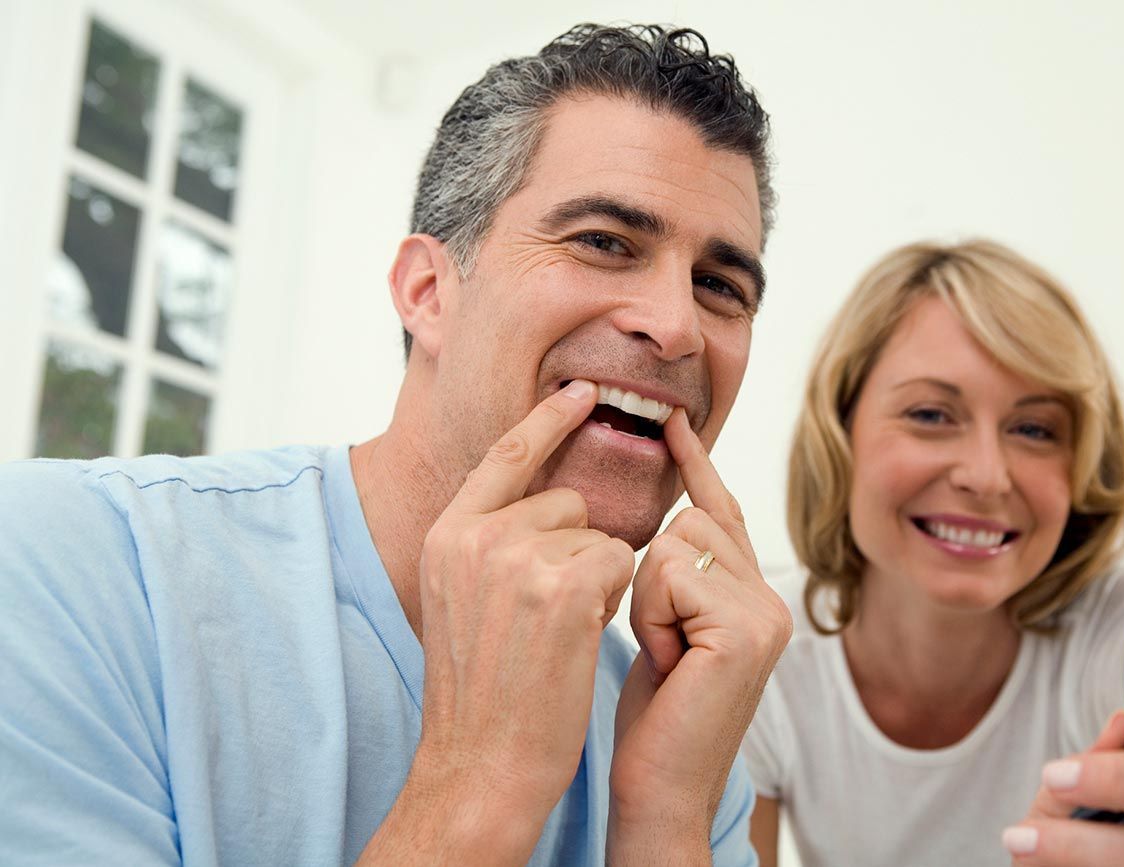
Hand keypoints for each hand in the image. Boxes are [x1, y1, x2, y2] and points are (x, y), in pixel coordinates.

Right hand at [362, 380, 633, 863]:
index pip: (505, 458)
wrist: (480, 764)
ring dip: (597, 578)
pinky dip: (615, 596)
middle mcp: (476, 537)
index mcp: (446, 535)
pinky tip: (581, 637)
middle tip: (551, 615)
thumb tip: (543, 506)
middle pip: (565, 502)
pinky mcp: (565, 587)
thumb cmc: (481, 693)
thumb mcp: (459, 602)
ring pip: (597, 534)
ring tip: (560, 634)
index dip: (547, 422)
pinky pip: (620, 560)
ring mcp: (518, 559)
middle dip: (577, 548)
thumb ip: (487, 546)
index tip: (582, 391)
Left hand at [608, 408, 792, 854]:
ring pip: (676, 540)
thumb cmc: (653, 718)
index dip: (697, 465)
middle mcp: (771, 598)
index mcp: (754, 595)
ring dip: (647, 597)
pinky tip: (666, 661)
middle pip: (691, 518)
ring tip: (663, 653)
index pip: (723, 510)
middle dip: (651, 575)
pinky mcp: (748, 629)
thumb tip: (663, 524)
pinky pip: (671, 574)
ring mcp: (767, 612)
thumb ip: (680, 578)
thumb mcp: (665, 630)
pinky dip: (650, 615)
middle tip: (659, 640)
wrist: (660, 791)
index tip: (674, 423)